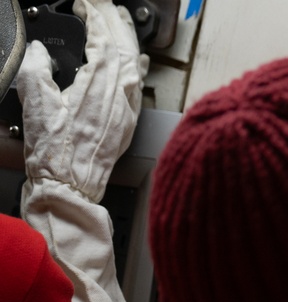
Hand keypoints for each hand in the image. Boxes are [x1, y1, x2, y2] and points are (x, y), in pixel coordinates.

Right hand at [17, 0, 148, 202]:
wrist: (71, 185)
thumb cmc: (54, 151)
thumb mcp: (36, 103)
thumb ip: (36, 69)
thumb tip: (40, 51)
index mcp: (98, 86)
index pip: (104, 40)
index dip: (96, 17)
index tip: (86, 4)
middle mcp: (119, 95)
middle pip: (124, 48)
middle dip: (115, 21)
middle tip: (105, 4)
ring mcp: (127, 109)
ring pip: (135, 64)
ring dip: (129, 39)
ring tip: (121, 21)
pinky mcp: (129, 122)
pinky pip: (139, 86)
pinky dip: (139, 66)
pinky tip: (140, 58)